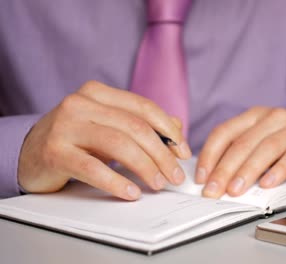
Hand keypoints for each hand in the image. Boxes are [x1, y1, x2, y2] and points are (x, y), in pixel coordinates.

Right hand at [18, 81, 191, 200]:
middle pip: (134, 127)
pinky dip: (117, 182)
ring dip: (145, 167)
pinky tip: (131, 193)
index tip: (183, 152)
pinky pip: (93, 168)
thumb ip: (140, 123)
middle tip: (175, 175)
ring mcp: (65, 126)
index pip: (143, 107)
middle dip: (162, 154)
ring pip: (118, 144)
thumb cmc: (75, 139)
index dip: (169, 131)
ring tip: (157, 184)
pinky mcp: (54, 151)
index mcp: (97, 93)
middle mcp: (80, 103)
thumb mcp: (108, 126)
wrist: (29, 152)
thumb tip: (177, 127)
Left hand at [196, 107, 285, 197]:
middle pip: (242, 143)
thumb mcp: (263, 136)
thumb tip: (214, 176)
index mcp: (254, 116)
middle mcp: (271, 118)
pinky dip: (278, 171)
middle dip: (224, 169)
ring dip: (247, 171)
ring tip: (235, 190)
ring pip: (265, 149)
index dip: (210, 154)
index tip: (201, 177)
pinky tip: (268, 184)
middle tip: (213, 190)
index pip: (225, 132)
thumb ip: (242, 150)